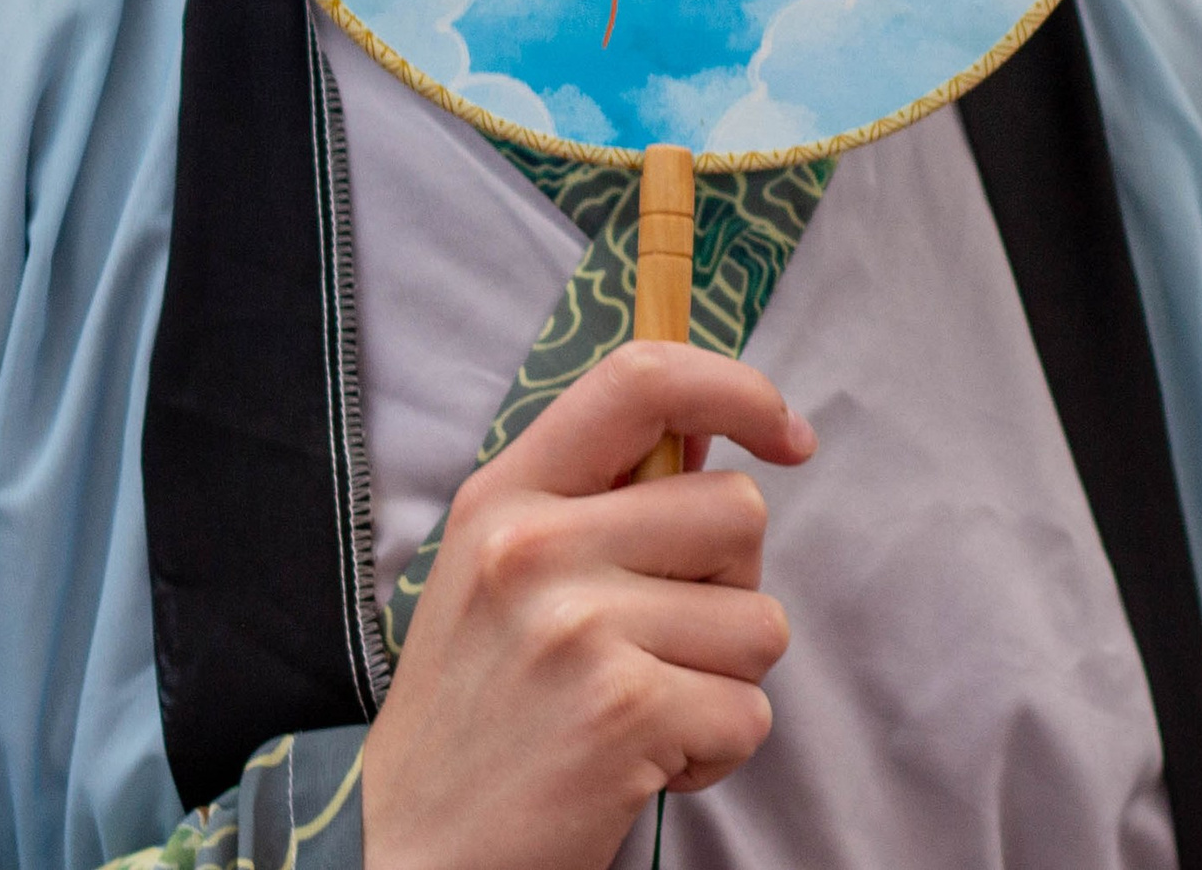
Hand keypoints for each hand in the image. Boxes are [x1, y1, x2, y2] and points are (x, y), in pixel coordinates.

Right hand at [361, 344, 816, 869]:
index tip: (789, 434)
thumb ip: (594, 499)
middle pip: (736, 511)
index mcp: (506, 493)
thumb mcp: (499, 571)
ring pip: (761, 621)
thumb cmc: (478, 711)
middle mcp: (538, 545)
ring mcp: (581, 627)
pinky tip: (641, 765)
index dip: (737, 389)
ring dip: (724, 679)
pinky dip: (715, 752)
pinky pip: (750, 712)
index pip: (640, 379)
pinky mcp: (625, 712)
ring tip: (642, 709)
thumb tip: (714, 438)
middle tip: (659, 643)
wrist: (411, 854)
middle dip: (730, 587)